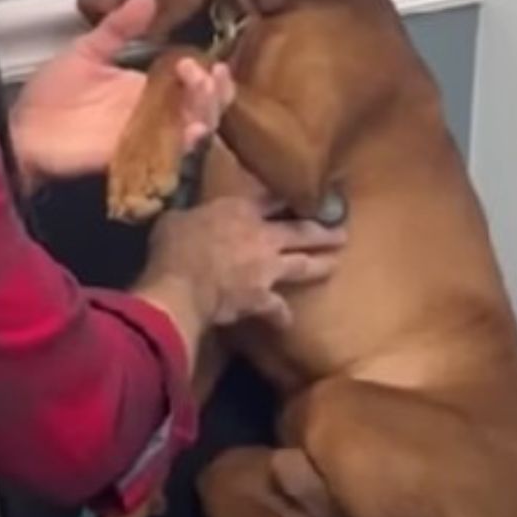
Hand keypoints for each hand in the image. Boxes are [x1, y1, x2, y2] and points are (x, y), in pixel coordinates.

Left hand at [10, 0, 234, 189]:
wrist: (22, 128)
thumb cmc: (51, 93)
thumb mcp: (86, 51)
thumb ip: (117, 28)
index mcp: (145, 88)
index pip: (191, 83)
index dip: (205, 73)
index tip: (194, 61)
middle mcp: (152, 114)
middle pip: (203, 107)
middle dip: (213, 90)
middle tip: (202, 74)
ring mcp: (144, 137)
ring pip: (194, 130)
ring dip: (206, 110)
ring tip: (199, 90)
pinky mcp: (131, 156)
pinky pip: (167, 155)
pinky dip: (184, 143)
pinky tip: (190, 128)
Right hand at [133, 196, 344, 346]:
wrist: (181, 286)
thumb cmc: (174, 246)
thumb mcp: (175, 217)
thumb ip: (190, 212)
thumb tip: (186, 212)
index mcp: (240, 210)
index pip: (272, 198)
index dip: (288, 197)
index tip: (303, 196)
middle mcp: (262, 236)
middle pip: (301, 231)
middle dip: (323, 231)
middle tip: (341, 232)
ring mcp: (267, 269)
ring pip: (302, 265)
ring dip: (321, 264)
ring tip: (335, 264)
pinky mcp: (262, 298)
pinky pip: (278, 309)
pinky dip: (282, 315)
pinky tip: (286, 321)